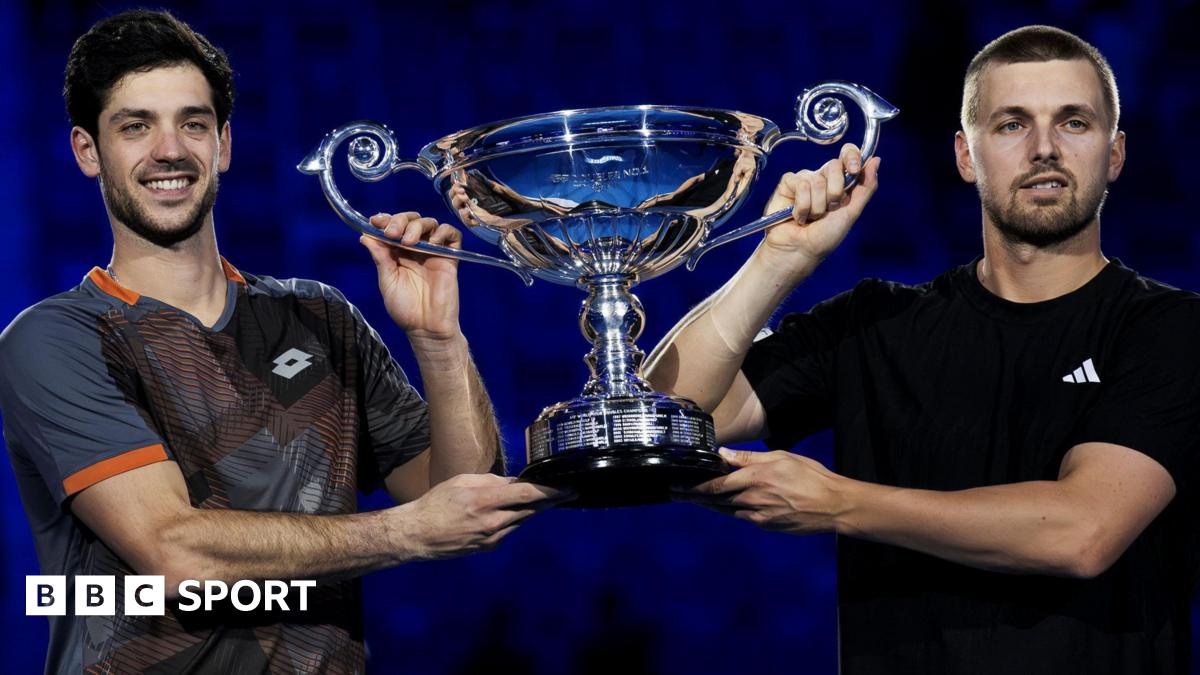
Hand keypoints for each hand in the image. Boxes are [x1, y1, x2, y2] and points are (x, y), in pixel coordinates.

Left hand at [362, 212, 461, 341]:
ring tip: (409, 241)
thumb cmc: (405, 309)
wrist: (426, 327)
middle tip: (392, 233)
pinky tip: (433, 242)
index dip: (385, 220)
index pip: (392, 227)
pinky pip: (452, 235)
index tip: (375, 221)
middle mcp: (415, 249)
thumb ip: (380, 258)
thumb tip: (365, 236)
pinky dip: (443, 232)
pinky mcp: (450, 257)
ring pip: (429, 223)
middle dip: (400, 221)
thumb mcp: (387, 281)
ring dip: (418, 226)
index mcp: (397, 253)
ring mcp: (433, 252)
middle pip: (411, 220)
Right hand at [390, 473, 571, 559]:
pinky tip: (507, 513)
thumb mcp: (463, 482)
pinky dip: (513, 520)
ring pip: (522, 520)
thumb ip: (493, 481)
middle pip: (532, 510)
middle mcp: (492, 522)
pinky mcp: (489, 547)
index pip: (528, 494)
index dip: (552, 491)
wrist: (417, 535)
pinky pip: (510, 530)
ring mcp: (492, 538)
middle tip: (567, 492)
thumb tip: (516, 483)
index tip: (568, 488)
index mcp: (485, 501)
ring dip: (531, 509)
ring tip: (539, 499)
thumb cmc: (437, 503)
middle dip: (550, 500)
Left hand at [673, 448, 846, 534]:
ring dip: (708, 506)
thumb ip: (750, 457)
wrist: (833, 505)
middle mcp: (753, 499)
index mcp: (755, 479)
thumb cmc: (810, 476)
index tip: (678, 486)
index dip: (694, 488)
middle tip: (676, 494)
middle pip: (715, 500)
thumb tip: (725, 455)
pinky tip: (722, 507)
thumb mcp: (780, 457)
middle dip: (694, 498)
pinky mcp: (767, 525)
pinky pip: (742, 518)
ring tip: (693, 501)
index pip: (716, 485)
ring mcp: (759, 515)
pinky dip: (728, 511)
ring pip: (726, 511)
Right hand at [761, 144, 880, 264]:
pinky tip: (797, 216)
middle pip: (834, 166)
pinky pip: (800, 185)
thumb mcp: (852, 213)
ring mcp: (804, 180)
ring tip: (810, 218)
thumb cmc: (825, 237)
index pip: (847, 155)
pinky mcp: (787, 184)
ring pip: (816, 180)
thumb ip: (866, 187)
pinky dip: (801, 206)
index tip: (854, 170)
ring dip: (816, 206)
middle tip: (828, 210)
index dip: (851, 157)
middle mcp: (822, 178)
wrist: (801, 251)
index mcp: (839, 182)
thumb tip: (876, 160)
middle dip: (834, 193)